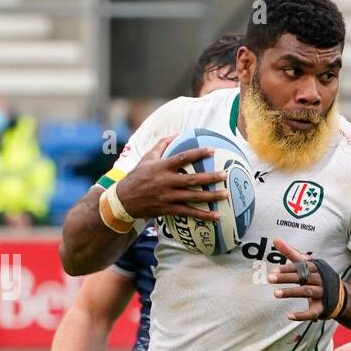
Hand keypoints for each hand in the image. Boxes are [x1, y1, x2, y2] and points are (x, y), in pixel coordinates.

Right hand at [113, 136, 228, 221]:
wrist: (124, 200)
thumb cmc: (137, 176)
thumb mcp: (147, 158)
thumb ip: (162, 145)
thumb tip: (177, 133)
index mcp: (162, 167)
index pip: (183, 157)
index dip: (198, 153)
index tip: (212, 150)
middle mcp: (166, 181)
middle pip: (192, 180)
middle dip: (210, 177)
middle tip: (225, 175)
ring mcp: (168, 196)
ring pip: (193, 197)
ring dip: (211, 197)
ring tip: (226, 194)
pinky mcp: (169, 209)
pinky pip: (189, 212)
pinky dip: (203, 215)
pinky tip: (217, 217)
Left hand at [269, 237, 345, 321]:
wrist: (340, 296)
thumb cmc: (317, 276)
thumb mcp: (306, 263)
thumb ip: (291, 252)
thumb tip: (275, 239)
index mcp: (315, 268)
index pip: (301, 266)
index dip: (287, 268)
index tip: (274, 271)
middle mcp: (319, 279)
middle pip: (302, 277)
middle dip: (286, 278)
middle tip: (270, 279)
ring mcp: (321, 293)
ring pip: (306, 292)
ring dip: (291, 292)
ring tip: (275, 294)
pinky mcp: (322, 307)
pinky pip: (312, 312)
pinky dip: (302, 315)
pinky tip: (289, 316)